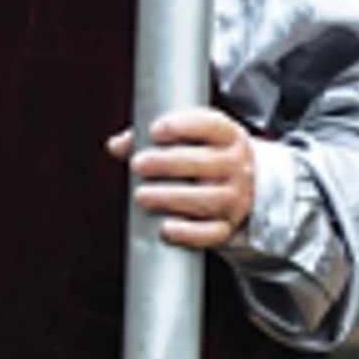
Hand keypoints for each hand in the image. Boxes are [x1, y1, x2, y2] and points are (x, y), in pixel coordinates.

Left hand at [106, 108, 254, 249]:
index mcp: (226, 136)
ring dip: (172, 197)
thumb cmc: (203, 155)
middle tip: (137, 165)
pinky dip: (190, 232)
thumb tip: (116, 145)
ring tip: (141, 195)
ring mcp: (236, 197)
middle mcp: (236, 165)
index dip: (183, 127)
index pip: (211, 125)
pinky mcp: (229, 225)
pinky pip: (213, 232)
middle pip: (205, 163)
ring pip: (210, 198)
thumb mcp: (186, 137)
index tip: (154, 131)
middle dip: (168, 163)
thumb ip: (149, 138)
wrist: (242, 185)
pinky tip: (166, 228)